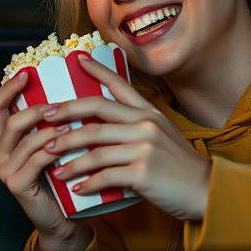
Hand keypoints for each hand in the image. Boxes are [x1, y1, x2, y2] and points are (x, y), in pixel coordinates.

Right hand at [0, 71, 89, 250]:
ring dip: (49, 129)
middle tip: (57, 105)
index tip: (26, 73)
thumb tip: (65, 87)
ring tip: (70, 123)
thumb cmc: (61, 178)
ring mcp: (5, 170)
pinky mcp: (17, 185)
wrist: (64, 219)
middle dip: (34, 109)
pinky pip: (35, 160)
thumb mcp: (52, 145)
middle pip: (10, 121)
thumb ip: (49, 122)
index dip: (8, 88)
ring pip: (25, 140)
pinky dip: (52, 149)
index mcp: (4, 141)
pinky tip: (68, 143)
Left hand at [42, 55, 211, 221]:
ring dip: (69, 157)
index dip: (97, 70)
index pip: (119, 85)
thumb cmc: (180, 166)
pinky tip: (76, 187)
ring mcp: (144, 147)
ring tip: (52, 165)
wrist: (207, 191)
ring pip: (94, 147)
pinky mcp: (143, 172)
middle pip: (95, 112)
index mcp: (149, 113)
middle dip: (64, 116)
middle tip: (43, 121)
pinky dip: (87, 182)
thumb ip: (136, 126)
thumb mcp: (162, 135)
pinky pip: (105, 175)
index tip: (77, 59)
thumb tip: (104, 124)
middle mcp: (145, 124)